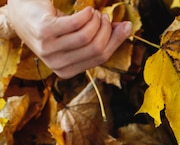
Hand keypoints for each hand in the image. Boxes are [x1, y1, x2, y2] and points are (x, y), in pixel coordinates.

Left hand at [7, 0, 131, 77]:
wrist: (23, 14)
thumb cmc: (53, 26)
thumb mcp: (78, 36)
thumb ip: (102, 37)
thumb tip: (128, 27)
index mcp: (67, 71)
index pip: (101, 58)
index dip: (115, 41)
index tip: (123, 25)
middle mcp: (57, 65)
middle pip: (96, 49)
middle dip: (105, 30)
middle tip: (105, 17)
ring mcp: (49, 49)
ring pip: (86, 37)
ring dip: (95, 22)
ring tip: (94, 13)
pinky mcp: (44, 32)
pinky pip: (75, 25)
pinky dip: (86, 15)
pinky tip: (87, 10)